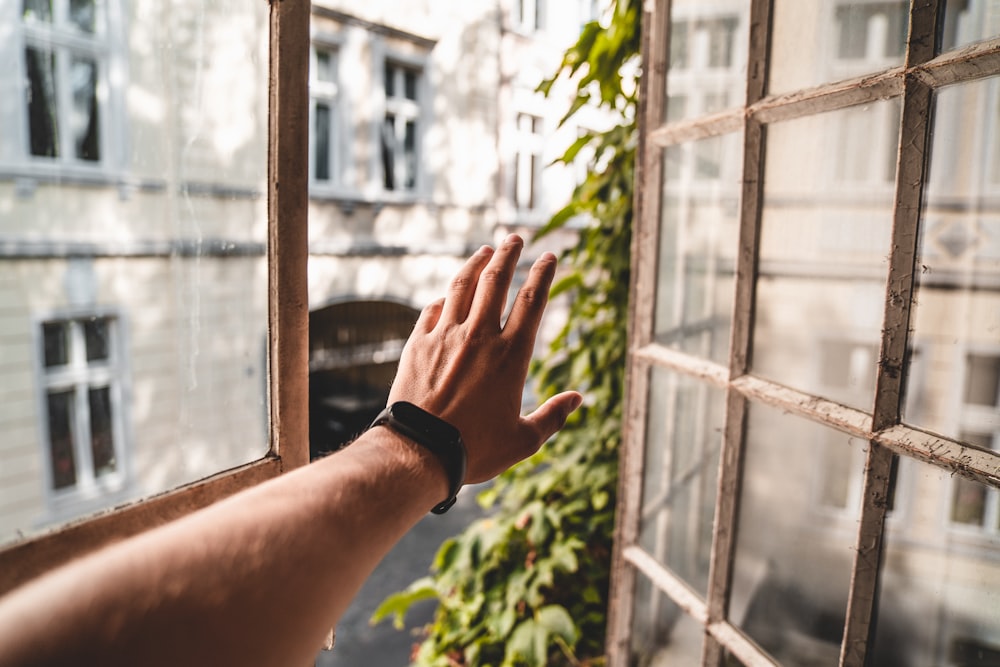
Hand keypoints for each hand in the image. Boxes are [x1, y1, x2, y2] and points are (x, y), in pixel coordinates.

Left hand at [388, 234, 581, 483]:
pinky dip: (444, 298)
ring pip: (462, 286)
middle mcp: (479, 336)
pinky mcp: (417, 344)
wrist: (420, 451)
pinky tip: (448, 295)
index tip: (549, 257)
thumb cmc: (475, 449)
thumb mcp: (524, 440)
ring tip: (485, 250)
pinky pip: (432, 310)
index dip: (543, 275)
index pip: (532, 302)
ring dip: (475, 263)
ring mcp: (445, 336)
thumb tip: (578, 399)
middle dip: (509, 254)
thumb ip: (553, 416)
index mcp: (511, 355)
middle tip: (515, 238)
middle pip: (496, 281)